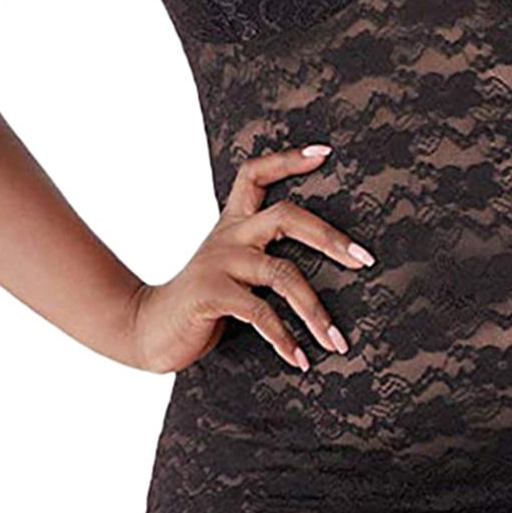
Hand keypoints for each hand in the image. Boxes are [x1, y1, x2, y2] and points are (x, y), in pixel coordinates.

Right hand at [126, 141, 374, 373]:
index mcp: (233, 223)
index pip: (255, 174)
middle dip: (330, 237)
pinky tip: (299, 359)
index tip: (324, 153)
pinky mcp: (210, 293)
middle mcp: (229, 235)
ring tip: (336, 341)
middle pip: (286, 216)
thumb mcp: (230, 267)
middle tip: (364, 261)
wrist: (148, 328)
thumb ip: (264, 257)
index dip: (288, 160)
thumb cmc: (203, 301)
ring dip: (315, 311)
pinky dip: (284, 338)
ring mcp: (219, 262)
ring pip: (282, 273)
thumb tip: (330, 264)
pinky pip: (260, 312)